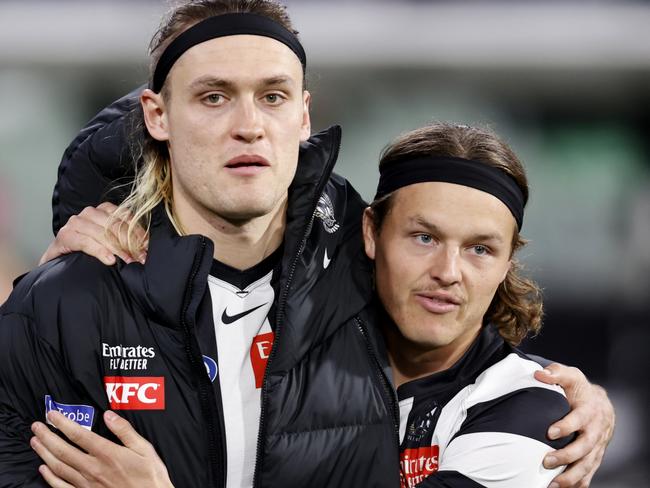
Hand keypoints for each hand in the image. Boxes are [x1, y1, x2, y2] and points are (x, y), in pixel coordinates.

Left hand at [30, 410, 172, 487]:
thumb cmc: (149, 476)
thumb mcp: (145, 449)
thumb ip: (125, 431)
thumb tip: (109, 415)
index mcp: (107, 454)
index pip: (79, 435)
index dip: (62, 424)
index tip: (52, 415)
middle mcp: (93, 468)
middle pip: (63, 450)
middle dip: (47, 437)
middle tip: (36, 426)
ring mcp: (86, 483)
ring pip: (58, 467)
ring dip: (44, 453)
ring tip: (35, 442)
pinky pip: (61, 486)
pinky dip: (49, 478)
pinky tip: (43, 469)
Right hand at [39, 202, 147, 265]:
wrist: (60, 261)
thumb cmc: (89, 252)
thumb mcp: (110, 243)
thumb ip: (125, 239)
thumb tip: (146, 246)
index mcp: (103, 210)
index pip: (125, 217)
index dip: (137, 232)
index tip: (147, 246)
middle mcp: (89, 213)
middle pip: (115, 225)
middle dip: (130, 242)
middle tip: (140, 257)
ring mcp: (75, 223)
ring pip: (102, 232)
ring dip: (118, 248)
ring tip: (128, 261)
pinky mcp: (64, 236)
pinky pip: (85, 242)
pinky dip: (99, 251)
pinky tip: (110, 260)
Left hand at [535, 363, 614, 487]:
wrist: (601, 405)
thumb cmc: (580, 390)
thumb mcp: (570, 376)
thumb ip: (556, 373)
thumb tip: (539, 373)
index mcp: (589, 411)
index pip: (579, 420)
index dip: (566, 426)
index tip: (550, 432)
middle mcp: (594, 431)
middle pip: (584, 447)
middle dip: (566, 456)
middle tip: (546, 461)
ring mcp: (595, 447)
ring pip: (587, 465)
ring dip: (571, 476)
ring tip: (553, 483)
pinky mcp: (593, 458)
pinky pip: (588, 474)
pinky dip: (578, 484)